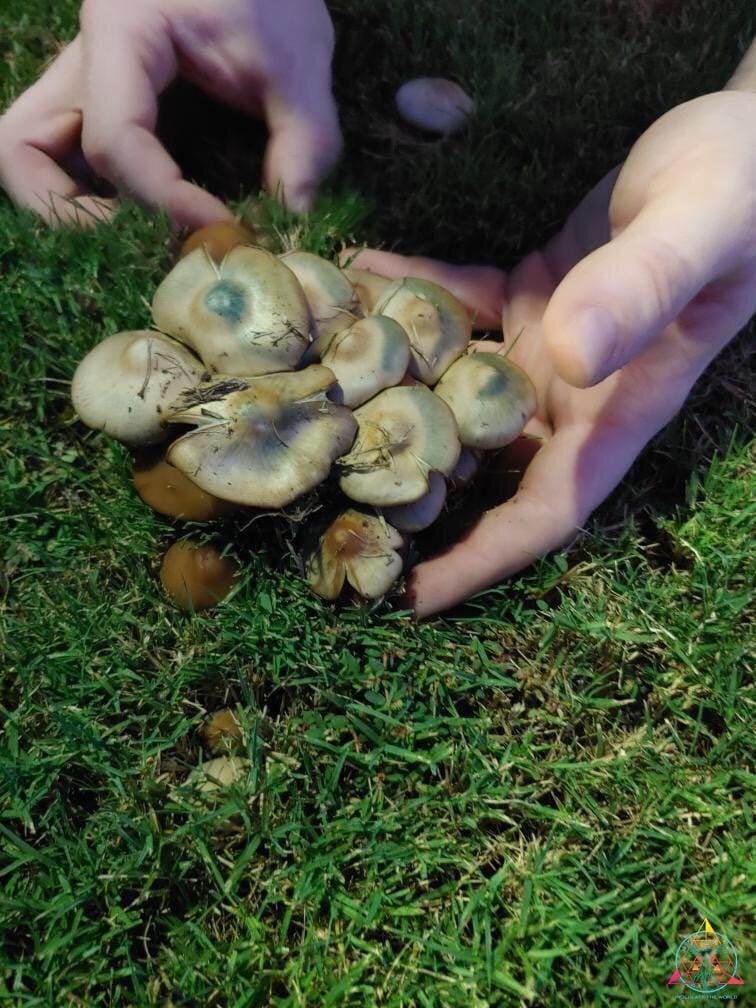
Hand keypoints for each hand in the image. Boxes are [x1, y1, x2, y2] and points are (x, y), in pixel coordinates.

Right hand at [0, 0, 340, 225]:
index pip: (116, 139)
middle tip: (144, 241)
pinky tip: (147, 217)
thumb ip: (305, 140)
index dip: (163, 198)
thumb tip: (293, 220)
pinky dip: (87, 196)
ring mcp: (83, 84)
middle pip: (23, 148)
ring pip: (28, 153)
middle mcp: (83, 61)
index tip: (220, 227)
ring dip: (64, 207)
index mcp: (122, 34)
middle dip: (69, 211)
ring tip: (137, 236)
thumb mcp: (298, 60)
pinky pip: (64, 156)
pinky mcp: (99, 104)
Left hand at [348, 90, 755, 616]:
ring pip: (456, 392)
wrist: (745, 140)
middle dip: (409, 493)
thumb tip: (570, 354)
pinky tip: (358, 275)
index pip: (547, 511)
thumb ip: (643, 288)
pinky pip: (458, 308)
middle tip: (319, 501)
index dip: (481, 560)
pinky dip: (409, 300)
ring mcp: (549, 347)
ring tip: (313, 389)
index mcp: (620, 405)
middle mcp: (577, 392)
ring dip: (390, 392)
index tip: (407, 596)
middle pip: (485, 470)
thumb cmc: (745, 184)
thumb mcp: (702, 227)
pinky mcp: (532, 295)